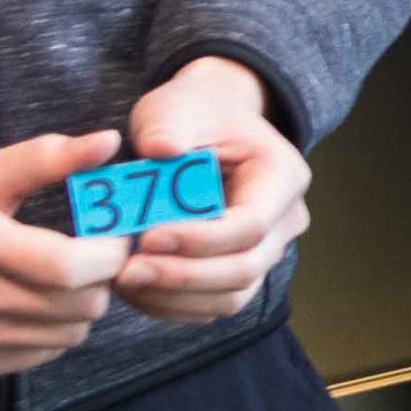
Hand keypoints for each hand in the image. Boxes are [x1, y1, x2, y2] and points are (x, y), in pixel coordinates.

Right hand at [0, 131, 127, 380]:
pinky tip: (37, 304)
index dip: (109, 255)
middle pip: (70, 308)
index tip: (119, 236)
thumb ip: (45, 158)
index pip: (67, 266)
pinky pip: (26, 360)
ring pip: (56, 339)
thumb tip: (107, 143)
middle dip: (102, 281)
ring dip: (78, 309)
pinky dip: (47, 335)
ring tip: (70, 278)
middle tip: (101, 255)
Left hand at [116, 57, 311, 323]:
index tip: (149, 236)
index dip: (202, 240)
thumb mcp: (178, 105)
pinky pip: (212, 305)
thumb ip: (168, 125)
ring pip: (230, 298)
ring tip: (125, 281)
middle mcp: (286, 220)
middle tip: (128, 271)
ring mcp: (266, 252)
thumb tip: (161, 149)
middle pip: (244, 269)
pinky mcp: (239, 273)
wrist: (208, 123)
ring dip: (175, 297)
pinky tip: (136, 288)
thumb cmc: (196, 112)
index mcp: (283, 176)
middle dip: (184, 276)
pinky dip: (173, 304)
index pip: (252, 225)